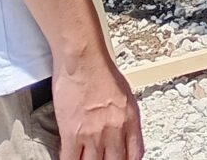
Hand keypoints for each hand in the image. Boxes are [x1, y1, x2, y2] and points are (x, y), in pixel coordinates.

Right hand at [52, 45, 143, 159]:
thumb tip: (121, 133)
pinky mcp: (72, 133)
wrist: (82, 58)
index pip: (135, 155)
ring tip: (86, 158)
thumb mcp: (124, 94)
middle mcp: (114, 129)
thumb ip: (124, 118)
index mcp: (130, 120)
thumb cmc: (100, 68)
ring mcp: (93, 134)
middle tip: (101, 159)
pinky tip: (71, 159)